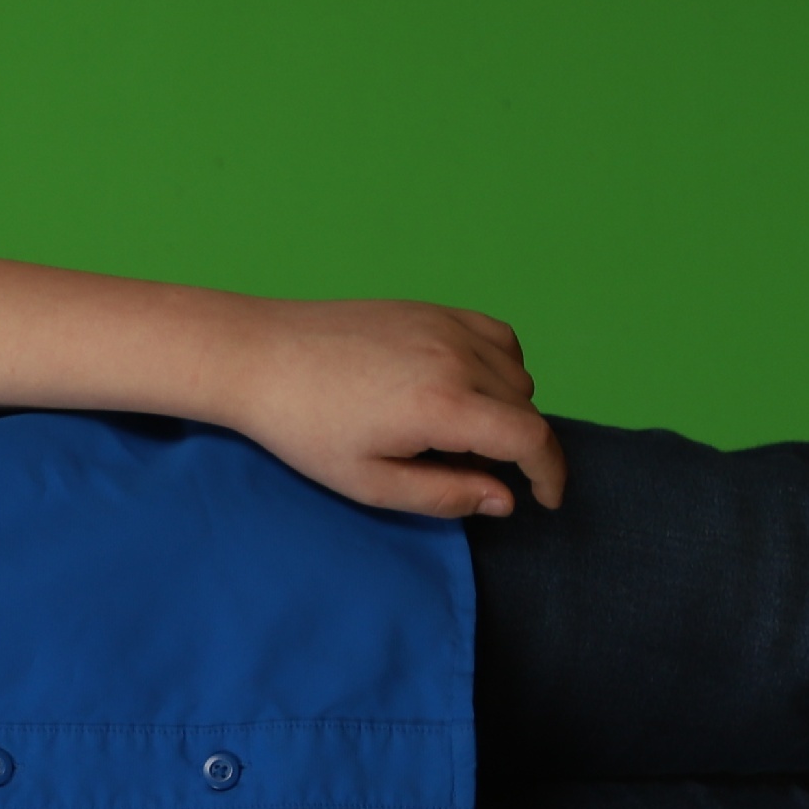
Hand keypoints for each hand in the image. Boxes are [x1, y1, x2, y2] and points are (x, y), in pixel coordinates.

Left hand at [222, 297, 565, 517]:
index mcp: (443, 406)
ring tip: (462, 435)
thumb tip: (504, 499)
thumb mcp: (369, 482)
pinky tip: (468, 388)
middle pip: (527, 408)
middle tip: (480, 475)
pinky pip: (497, 336)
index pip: (531, 439)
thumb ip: (444, 495)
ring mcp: (446, 326)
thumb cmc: (303, 426)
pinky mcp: (431, 309)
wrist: (257, 356)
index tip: (545, 499)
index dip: (550, 473)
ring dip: (510, 408)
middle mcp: (456, 358)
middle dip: (522, 449)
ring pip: (517, 372)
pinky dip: (500, 365)